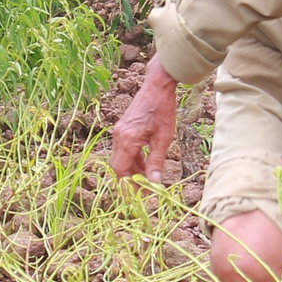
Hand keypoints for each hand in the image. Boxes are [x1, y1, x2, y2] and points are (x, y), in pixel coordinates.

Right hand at [111, 58, 179, 183]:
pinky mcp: (123, 128)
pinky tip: (145, 163)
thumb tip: (155, 183)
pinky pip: (124, 149)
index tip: (138, 196)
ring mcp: (119, 131)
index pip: (120, 170)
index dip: (127, 185)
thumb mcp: (163, 138)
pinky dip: (132, 159)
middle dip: (129, 180)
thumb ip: (157, 161)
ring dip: (132, 170)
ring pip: (120, 158)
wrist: (157, 85)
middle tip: (143, 191)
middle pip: (118, 166)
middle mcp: (119, 136)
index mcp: (127, 140)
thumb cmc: (163, 109)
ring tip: (147, 179)